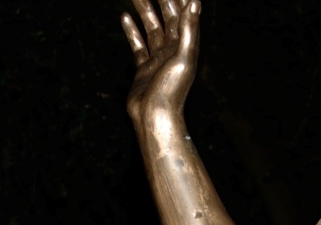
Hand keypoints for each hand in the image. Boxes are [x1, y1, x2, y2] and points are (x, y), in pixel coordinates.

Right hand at [122, 0, 200, 125]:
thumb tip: (194, 1)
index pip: (180, 13)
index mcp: (184, 44)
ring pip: (151, 28)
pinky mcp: (144, 69)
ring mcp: (158, 58)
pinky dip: (133, 32)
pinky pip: (139, 45)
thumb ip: (189, 30)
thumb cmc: (171, 92)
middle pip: (165, 17)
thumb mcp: (183, 57)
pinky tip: (125, 18)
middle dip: (157, 0)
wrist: (154, 118)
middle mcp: (172, 49)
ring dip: (144, 11)